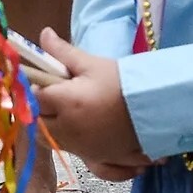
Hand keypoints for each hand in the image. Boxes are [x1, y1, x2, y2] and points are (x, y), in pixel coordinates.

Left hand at [30, 30, 149, 171]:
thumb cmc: (125, 83)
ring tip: (68, 111)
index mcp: (65, 103)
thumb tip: (43, 34)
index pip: (33, 97)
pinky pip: (69, 152)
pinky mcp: (92, 159)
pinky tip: (81, 129)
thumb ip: (63, 52)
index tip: (46, 80)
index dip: (34, 88)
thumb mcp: (93, 64)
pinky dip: (68, 141)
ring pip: (49, 139)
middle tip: (56, 95)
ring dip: (50, 126)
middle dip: (40, 109)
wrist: (159, 109)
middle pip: (36, 123)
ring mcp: (79, 148)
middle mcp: (67, 129)